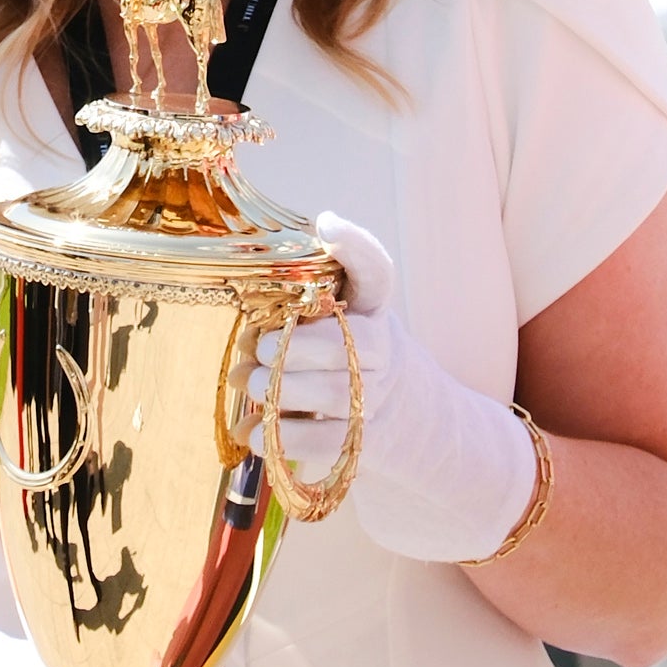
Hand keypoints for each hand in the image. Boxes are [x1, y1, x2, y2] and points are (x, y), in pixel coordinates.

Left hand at [248, 213, 537, 564]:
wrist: (422, 430)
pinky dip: (284, 437)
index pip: (377, 272)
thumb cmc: (356, 368)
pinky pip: (327, 442)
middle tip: (262, 347)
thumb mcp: (345, 330)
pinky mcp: (367, 443)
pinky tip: (254, 432)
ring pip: (335, 394)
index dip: (357, 247)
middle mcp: (385, 352)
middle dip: (301, 346)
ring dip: (283, 389)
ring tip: (249, 383)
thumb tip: (244, 342)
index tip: (328, 223)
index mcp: (374, 312)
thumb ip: (298, 325)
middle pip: (354, 344)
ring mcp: (379, 399)